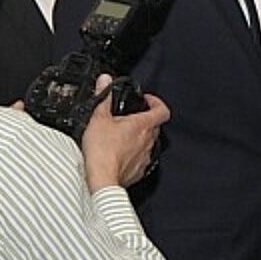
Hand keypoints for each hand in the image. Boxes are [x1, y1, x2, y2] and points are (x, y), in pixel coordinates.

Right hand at [79, 76, 169, 190]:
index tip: (148, 100)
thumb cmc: (102, 152)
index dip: (157, 102)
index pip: (162, 110)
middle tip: (131, 117)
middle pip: (155, 126)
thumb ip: (103, 97)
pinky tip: (120, 154)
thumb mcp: (98, 118)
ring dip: (139, 138)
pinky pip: (141, 159)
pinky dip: (133, 154)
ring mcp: (145, 156)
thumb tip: (105, 81)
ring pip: (148, 143)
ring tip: (122, 136)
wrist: (102, 179)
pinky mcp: (139, 170)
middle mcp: (148, 141)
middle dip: (145, 119)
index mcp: (142, 125)